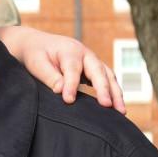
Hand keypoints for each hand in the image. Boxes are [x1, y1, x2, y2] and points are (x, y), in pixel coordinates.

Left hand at [0, 26, 126, 113]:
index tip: (68, 100)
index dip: (71, 85)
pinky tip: (116, 108)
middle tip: (106, 105)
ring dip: (115, 93)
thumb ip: (49, 76)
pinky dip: (113, 92)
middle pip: (98, 71)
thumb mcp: (37, 63)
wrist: (37, 44)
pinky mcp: (93, 70)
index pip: (73, 69)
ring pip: (108, 76)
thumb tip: (61, 91)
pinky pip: (107, 80)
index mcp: (69, 50)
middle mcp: (85, 54)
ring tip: (121, 111)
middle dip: (104, 88)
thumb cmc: (36, 54)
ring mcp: (92, 61)